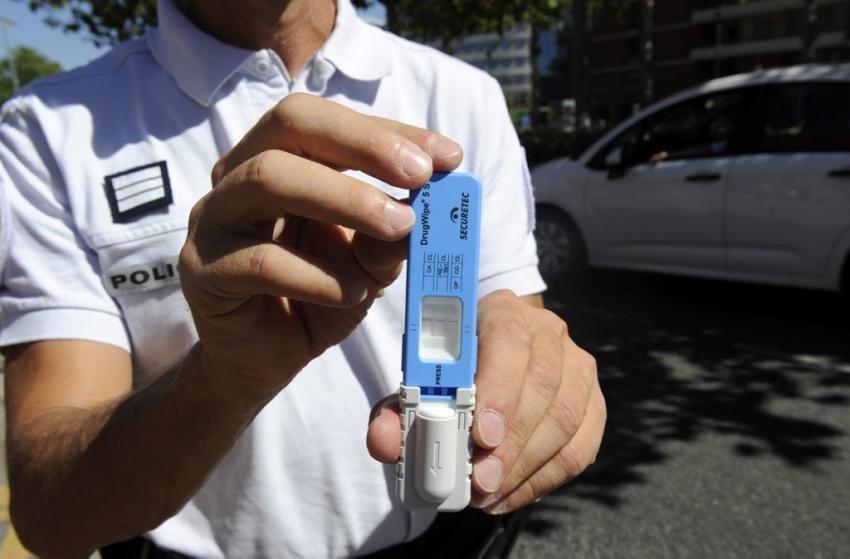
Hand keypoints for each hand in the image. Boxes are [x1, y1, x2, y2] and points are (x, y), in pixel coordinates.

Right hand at [179, 93, 462, 399]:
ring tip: (398, 228)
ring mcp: (212, 220)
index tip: (447, 156)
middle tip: (420, 176)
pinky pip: (259, 261)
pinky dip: (318, 275)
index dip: (389, 131)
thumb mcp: (368, 262)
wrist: (268, 357)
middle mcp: (237, 175)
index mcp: (277, 157)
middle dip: (363, 144)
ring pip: (269, 179)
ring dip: (345, 199)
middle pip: (290, 124)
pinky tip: (355, 292)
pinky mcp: (202, 271)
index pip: (327, 120)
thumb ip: (390, 234)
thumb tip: (424, 209)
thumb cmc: (319, 293)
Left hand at [367, 290, 605, 512]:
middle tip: (482, 479)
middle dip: (512, 440)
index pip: (508, 339)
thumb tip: (384, 441)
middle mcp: (547, 331)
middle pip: (543, 383)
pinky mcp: (594, 402)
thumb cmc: (453, 368)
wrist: (496, 356)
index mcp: (501, 311)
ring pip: (567, 418)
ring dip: (526, 464)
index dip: (499, 388)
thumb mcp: (419, 382)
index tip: (480, 435)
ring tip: (490, 493)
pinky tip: (510, 495)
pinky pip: (580, 448)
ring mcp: (578, 365)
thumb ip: (397, 410)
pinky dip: (544, 479)